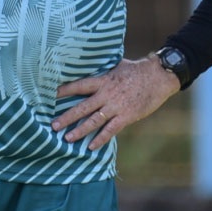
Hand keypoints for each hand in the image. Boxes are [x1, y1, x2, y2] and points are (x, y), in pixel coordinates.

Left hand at [53, 57, 178, 150]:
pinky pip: (111, 130)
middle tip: (53, 126)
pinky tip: (91, 147)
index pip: (79, 86)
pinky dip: (100, 139)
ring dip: (79, 130)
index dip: (65, 90)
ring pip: (94, 121)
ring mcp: (116, 106)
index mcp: (103, 80)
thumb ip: (105, 69)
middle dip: (67, 117)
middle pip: (82, 107)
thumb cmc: (139, 70)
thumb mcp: (118, 66)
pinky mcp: (127, 116)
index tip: (51, 95)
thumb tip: (93, 63)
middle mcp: (106, 94)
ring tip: (67, 138)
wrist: (160, 76)